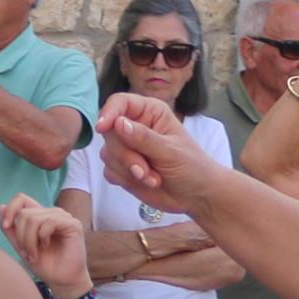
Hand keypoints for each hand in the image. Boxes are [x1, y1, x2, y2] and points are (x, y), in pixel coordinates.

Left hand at [1, 192, 93, 298]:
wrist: (62, 281)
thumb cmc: (45, 265)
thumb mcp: (21, 247)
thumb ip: (11, 229)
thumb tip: (1, 207)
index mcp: (40, 216)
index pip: (21, 199)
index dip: (10, 209)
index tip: (6, 226)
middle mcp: (52, 213)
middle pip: (24, 213)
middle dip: (20, 236)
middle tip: (25, 253)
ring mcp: (63, 217)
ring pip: (34, 219)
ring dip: (29, 240)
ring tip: (33, 255)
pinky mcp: (73, 224)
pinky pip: (49, 223)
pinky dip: (42, 238)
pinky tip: (46, 247)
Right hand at [92, 93, 208, 215]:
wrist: (196, 195)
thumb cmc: (192, 167)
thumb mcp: (170, 151)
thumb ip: (144, 138)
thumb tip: (118, 123)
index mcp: (150, 112)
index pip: (120, 102)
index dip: (109, 113)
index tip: (102, 128)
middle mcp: (135, 126)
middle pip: (110, 132)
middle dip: (125, 155)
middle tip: (144, 170)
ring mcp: (127, 148)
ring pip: (108, 154)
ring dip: (128, 170)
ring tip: (152, 178)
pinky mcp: (122, 168)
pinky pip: (109, 171)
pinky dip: (126, 180)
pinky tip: (146, 182)